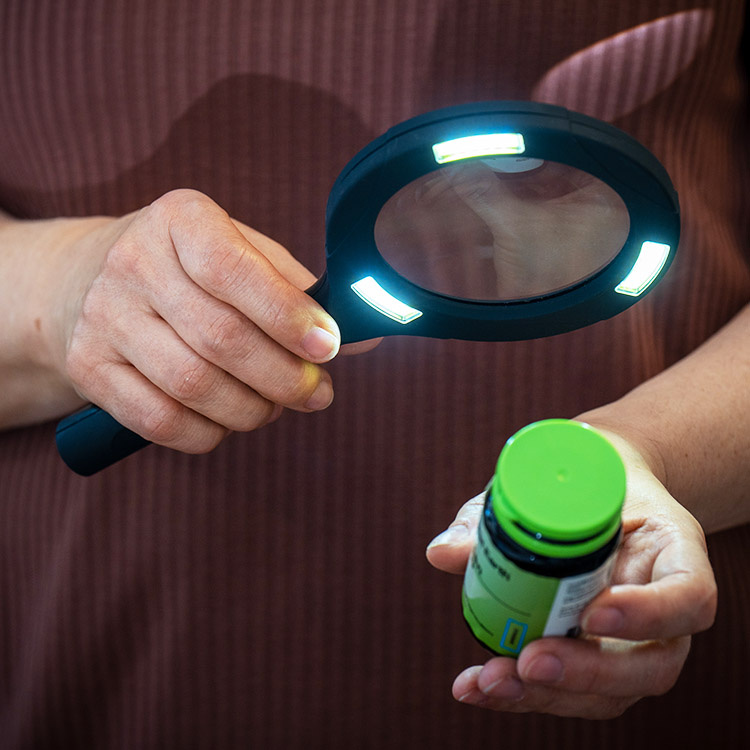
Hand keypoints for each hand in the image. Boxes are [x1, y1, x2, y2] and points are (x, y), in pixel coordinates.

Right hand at [46, 189, 375, 451]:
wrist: (89, 281)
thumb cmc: (191, 269)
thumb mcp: (244, 255)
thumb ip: (300, 292)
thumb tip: (363, 337)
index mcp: (181, 220)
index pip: (234, 271)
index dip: (288, 317)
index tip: (329, 347)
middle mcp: (133, 261)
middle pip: (220, 339)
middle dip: (284, 378)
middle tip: (317, 393)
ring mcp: (102, 315)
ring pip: (193, 385)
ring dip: (252, 410)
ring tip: (276, 406)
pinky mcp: (87, 366)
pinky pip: (159, 421)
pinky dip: (208, 433)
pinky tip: (229, 421)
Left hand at [425, 431, 716, 718]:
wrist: (591, 487)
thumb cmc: (576, 481)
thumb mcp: (547, 481)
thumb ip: (496, 515)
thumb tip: (441, 553)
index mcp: (670, 551)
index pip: (688, 596)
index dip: (648, 614)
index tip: (592, 614)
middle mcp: (663, 606)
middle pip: (651, 664)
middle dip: (588, 673)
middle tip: (530, 661)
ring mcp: (634, 639)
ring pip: (612, 691)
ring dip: (547, 695)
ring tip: (489, 681)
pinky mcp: (598, 656)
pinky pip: (572, 688)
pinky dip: (522, 694)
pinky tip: (476, 689)